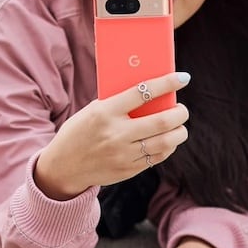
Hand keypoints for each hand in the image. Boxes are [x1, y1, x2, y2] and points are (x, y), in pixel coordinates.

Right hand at [34, 71, 190, 199]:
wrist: (64, 167)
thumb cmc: (80, 131)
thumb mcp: (92, 111)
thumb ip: (118, 103)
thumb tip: (151, 93)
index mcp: (105, 112)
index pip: (143, 92)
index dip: (167, 83)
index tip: (183, 78)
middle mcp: (116, 133)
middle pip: (162, 121)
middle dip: (180, 113)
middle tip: (182, 109)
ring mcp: (123, 154)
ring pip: (166, 142)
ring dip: (179, 132)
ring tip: (179, 126)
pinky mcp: (128, 170)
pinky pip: (158, 157)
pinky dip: (168, 146)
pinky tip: (168, 140)